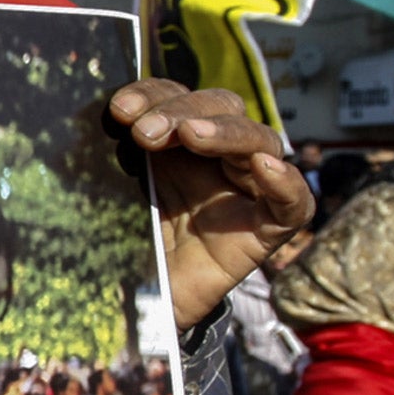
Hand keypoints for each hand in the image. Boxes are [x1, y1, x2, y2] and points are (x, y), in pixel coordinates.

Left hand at [107, 80, 311, 330]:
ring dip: (225, 133)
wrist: (144, 302)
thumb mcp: (116, 193)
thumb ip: (114, 158)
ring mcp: (248, 190)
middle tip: (145, 132)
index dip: (154, 93)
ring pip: (260, 142)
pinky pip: (293, 203)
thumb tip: (100, 119)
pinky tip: (264, 167)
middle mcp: (219, 158)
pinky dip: (285, 181)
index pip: (179, 97)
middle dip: (182, 112)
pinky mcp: (269, 229)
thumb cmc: (132, 241)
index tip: (119, 109)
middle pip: (222, 109)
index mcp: (180, 142)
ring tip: (190, 135)